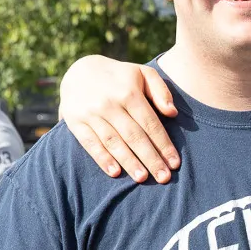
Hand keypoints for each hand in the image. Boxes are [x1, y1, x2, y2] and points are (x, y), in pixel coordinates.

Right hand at [59, 55, 179, 183]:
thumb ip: (161, 91)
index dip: (163, 145)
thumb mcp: (143, 74)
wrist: (79, 71)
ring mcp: (91, 114)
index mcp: (129, 92)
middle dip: (150, 159)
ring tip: (142, 178)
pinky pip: (91, 144)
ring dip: (129, 162)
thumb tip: (173, 113)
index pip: (150, 124)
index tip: (175, 163)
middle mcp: (110, 104)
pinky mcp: (75, 122)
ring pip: (114, 142)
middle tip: (163, 178)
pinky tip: (115, 173)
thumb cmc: (120, 77)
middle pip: (134, 136)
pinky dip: (103, 159)